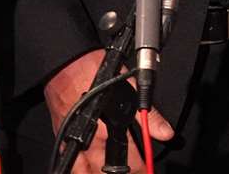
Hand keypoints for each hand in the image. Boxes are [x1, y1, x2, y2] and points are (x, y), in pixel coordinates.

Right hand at [44, 49, 173, 173]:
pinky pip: (69, 168)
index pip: (131, 165)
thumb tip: (167, 133)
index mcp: (109, 132)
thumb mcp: (131, 88)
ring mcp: (73, 146)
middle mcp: (90, 145)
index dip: (142, 171)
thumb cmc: (96, 73)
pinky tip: (87, 171)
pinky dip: (79, 172)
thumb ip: (149, 115)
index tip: (148, 172)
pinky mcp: (62, 143)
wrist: (65, 65)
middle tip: (134, 173)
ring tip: (110, 173)